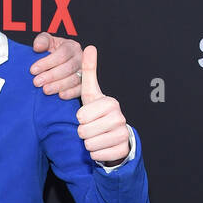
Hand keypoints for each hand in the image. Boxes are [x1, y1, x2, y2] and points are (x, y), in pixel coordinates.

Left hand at [30, 32, 83, 99]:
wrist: (61, 64)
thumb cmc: (53, 52)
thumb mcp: (48, 42)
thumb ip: (42, 41)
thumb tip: (37, 47)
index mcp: (72, 46)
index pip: (62, 53)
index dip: (47, 62)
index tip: (33, 70)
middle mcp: (80, 58)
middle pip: (68, 67)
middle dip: (51, 76)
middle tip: (37, 82)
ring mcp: (84, 72)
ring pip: (74, 79)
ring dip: (59, 85)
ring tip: (45, 90)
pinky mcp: (85, 84)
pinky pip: (80, 89)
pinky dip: (71, 93)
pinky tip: (60, 95)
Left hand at [75, 45, 129, 164]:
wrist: (114, 137)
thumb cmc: (98, 114)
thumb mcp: (92, 94)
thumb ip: (89, 72)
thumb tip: (89, 47)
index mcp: (110, 102)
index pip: (81, 116)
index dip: (80, 119)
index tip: (89, 116)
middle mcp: (119, 117)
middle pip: (83, 131)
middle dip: (84, 133)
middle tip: (93, 128)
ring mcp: (122, 133)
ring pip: (89, 144)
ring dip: (89, 144)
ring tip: (98, 137)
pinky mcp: (121, 150)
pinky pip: (97, 155)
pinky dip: (96, 154)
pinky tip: (103, 147)